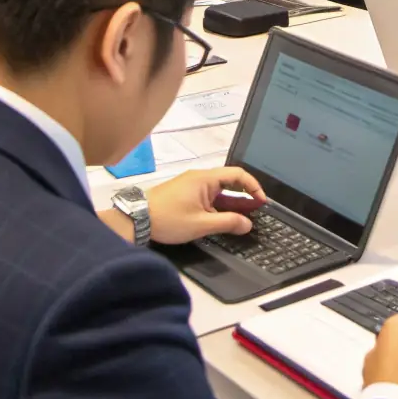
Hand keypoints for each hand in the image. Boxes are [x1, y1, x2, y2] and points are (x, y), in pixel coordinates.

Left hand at [145, 166, 265, 244]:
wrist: (135, 219)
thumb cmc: (168, 219)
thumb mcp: (201, 224)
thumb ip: (227, 223)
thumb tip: (247, 224)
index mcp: (205, 178)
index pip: (237, 174)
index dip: (253, 186)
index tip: (261, 202)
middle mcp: (200, 178)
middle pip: (229, 182)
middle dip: (244, 196)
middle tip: (256, 211)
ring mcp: (191, 185)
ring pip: (219, 191)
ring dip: (232, 203)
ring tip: (243, 218)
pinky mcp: (185, 194)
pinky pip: (209, 196)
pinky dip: (219, 205)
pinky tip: (223, 219)